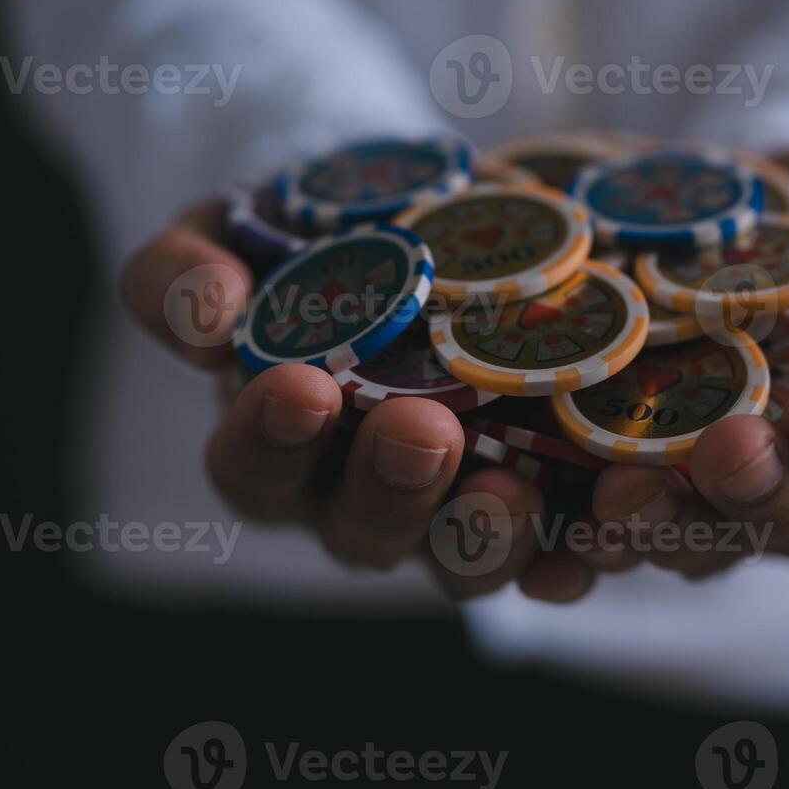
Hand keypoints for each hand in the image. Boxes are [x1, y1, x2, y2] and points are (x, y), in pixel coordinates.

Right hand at [120, 201, 589, 602]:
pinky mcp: (543, 503)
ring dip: (488, 534)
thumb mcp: (228, 236)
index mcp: (277, 447)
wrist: (417, 230)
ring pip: (463, 558)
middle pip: (364, 530)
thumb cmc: (306, 241)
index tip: (298, 388)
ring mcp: (452, 511)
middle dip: (392, 487)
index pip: (254, 466)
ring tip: (517, 490)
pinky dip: (581, 547)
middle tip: (421, 431)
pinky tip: (604, 521)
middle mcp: (359, 498)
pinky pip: (561, 549)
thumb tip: (205, 315)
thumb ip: (185, 275)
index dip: (270, 440)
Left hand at [582, 150, 788, 579]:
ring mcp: (720, 496)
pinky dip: (582, 547)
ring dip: (664, 528)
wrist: (761, 212)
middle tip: (722, 453)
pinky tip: (552, 537)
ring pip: (703, 541)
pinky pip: (616, 533)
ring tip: (622, 495)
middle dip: (757, 494)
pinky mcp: (641, 480)